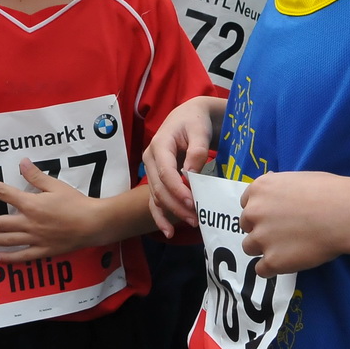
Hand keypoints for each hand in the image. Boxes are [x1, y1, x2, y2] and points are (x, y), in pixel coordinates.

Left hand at [0, 159, 103, 260]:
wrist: (92, 224)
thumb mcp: (56, 185)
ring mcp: (34, 239)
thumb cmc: (75, 203)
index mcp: (31, 204)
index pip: (4, 193)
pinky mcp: (42, 251)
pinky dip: (8, 258)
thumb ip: (36, 176)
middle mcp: (29, 223)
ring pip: (6, 240)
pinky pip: (21, 256)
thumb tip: (22, 163)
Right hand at [143, 96, 222, 233]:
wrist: (190, 116)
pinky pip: (154, 200)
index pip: (166, 173)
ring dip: (172, 213)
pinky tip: (168, 231)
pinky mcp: (156, 178)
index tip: (193, 203)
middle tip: (197, 218)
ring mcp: (151, 170)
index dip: (178, 190)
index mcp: (159, 145)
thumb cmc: (195, 121)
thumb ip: (197, 151)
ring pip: (157, 197)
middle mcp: (150, 159)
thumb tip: (191, 174)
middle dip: (177, 206)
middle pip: (160, 189)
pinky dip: (160, 216)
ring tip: (192, 223)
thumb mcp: (199, 130)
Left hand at [238, 170, 349, 276]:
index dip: (260, 212)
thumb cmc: (328, 192)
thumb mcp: (297, 179)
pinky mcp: (272, 260)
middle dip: (261, 229)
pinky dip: (272, 268)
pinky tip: (287, 263)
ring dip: (264, 249)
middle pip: (246, 226)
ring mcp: (261, 237)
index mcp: (259, 189)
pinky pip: (261, 270)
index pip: (247, 204)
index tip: (273, 217)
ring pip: (249, 248)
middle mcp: (254, 212)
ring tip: (287, 248)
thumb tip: (276, 191)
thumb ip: (279, 189)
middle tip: (283, 233)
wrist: (342, 214)